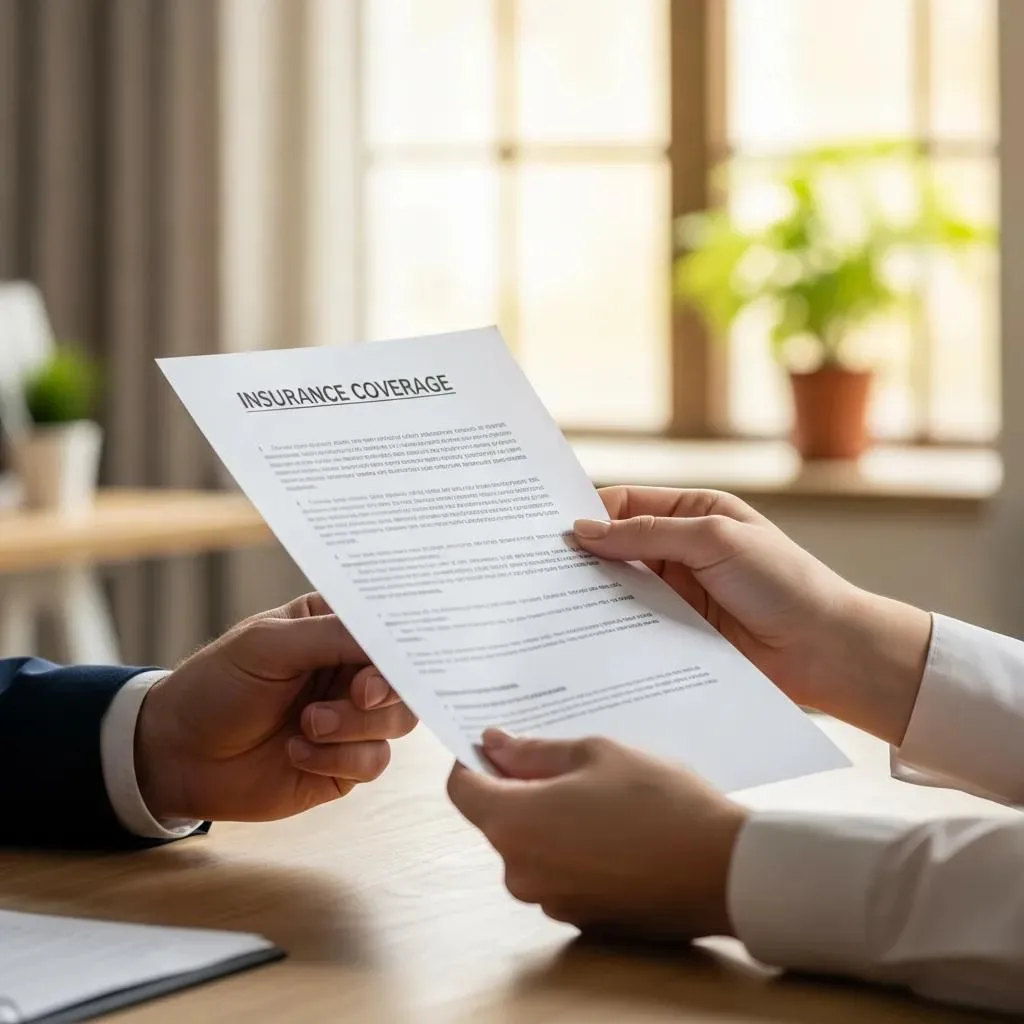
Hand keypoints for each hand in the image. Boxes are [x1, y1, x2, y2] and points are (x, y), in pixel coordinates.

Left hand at [135, 593, 416, 821]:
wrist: (178, 754)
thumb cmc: (217, 684)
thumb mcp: (270, 644)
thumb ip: (332, 635)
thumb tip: (390, 636)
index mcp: (335, 628)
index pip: (388, 628)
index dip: (401, 641)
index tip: (396, 654)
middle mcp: (350, 671)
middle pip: (405, 678)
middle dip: (386, 688)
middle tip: (359, 694)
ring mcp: (352, 719)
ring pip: (398, 720)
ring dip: (356, 725)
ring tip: (308, 725)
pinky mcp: (344, 763)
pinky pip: (374, 761)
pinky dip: (338, 758)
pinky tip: (296, 752)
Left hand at [448, 730, 746, 938]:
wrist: (724, 870)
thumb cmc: (659, 802)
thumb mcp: (595, 754)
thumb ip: (534, 752)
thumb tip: (493, 743)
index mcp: (514, 824)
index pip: (462, 789)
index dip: (475, 761)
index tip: (500, 744)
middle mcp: (521, 871)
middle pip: (497, 819)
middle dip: (519, 788)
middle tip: (566, 761)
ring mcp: (551, 901)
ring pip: (531, 847)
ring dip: (549, 820)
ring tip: (600, 794)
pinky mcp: (581, 919)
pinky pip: (560, 874)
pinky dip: (573, 850)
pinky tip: (615, 831)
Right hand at [574, 487, 930, 744]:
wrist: (826, 651)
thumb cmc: (784, 582)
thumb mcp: (714, 540)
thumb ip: (648, 534)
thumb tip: (585, 530)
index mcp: (694, 513)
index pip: (627, 504)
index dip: (590, 513)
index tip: (551, 531)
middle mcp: (682, 550)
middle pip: (618, 545)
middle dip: (585, 554)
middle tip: (539, 566)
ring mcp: (679, 593)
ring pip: (622, 586)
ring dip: (595, 592)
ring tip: (552, 599)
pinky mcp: (678, 632)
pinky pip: (635, 623)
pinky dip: (612, 624)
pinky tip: (586, 630)